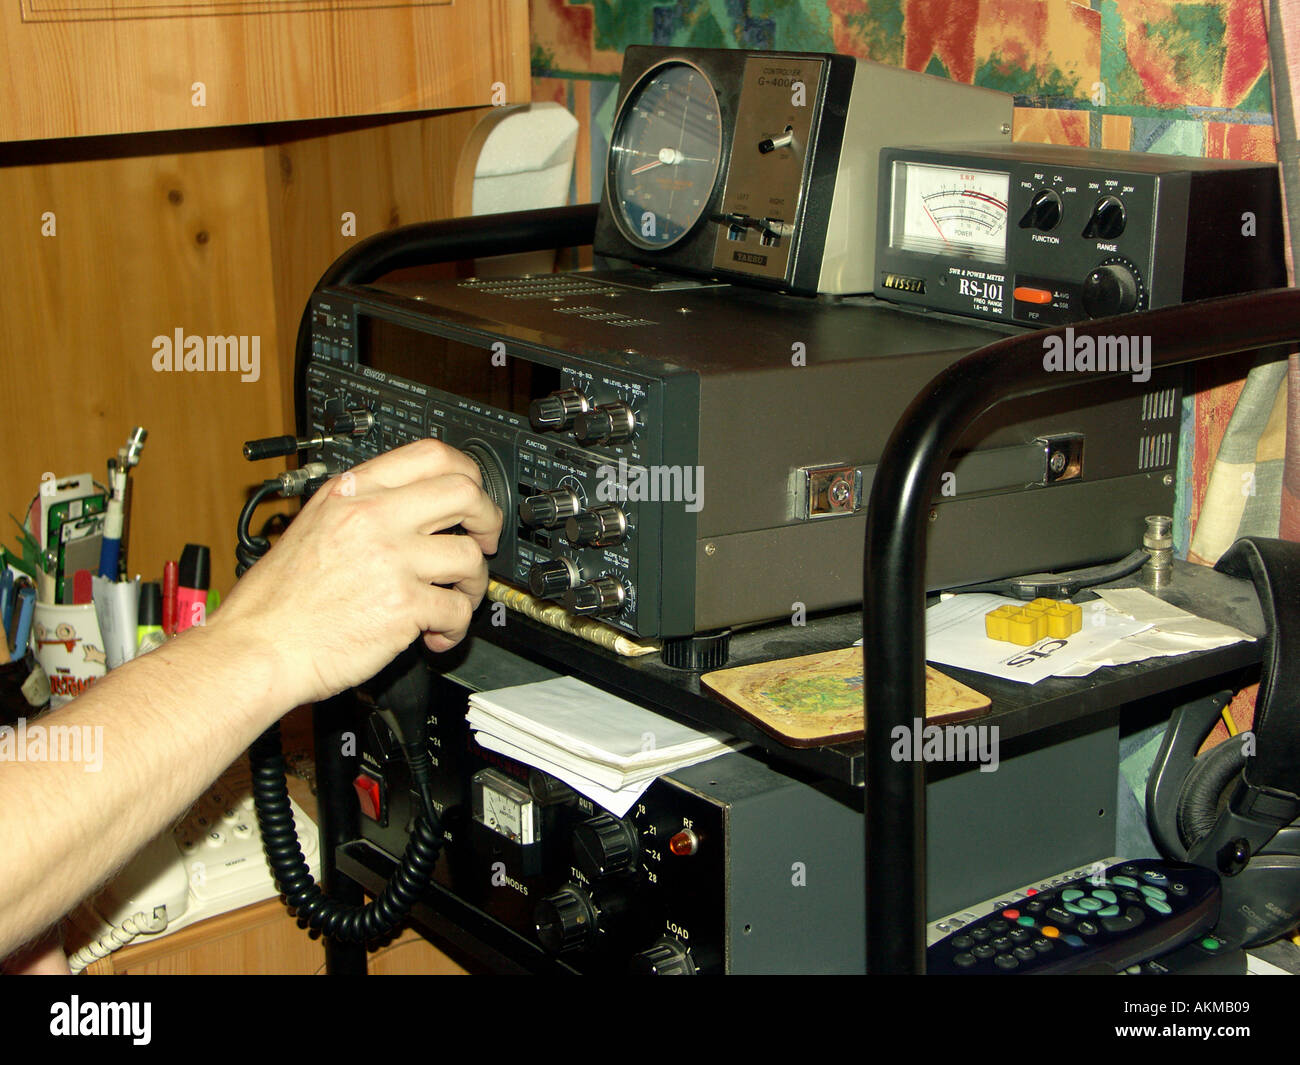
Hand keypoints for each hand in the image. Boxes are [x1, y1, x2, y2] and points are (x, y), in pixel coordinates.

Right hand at [212, 439, 502, 707]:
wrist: (257, 648)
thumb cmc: (277, 600)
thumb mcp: (312, 525)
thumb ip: (359, 508)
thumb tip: (407, 505)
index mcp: (353, 493)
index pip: (430, 455)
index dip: (466, 473)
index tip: (473, 495)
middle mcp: (374, 518)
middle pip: (465, 494)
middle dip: (488, 520)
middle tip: (484, 541)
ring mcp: (391, 560)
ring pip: (470, 556)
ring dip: (473, 585)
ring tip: (454, 601)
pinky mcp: (402, 606)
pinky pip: (457, 610)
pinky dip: (455, 628)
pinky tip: (435, 635)